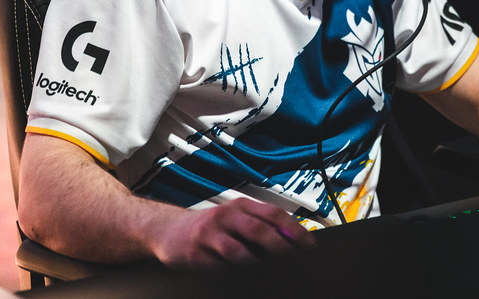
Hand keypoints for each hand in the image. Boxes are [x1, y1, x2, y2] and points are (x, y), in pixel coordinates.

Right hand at [150, 197, 316, 269]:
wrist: (168, 230)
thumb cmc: (210, 226)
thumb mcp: (236, 218)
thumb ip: (262, 225)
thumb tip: (294, 240)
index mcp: (241, 206)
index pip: (275, 215)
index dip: (295, 230)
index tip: (310, 246)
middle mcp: (226, 216)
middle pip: (259, 231)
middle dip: (281, 248)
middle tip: (294, 260)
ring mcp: (209, 234)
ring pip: (239, 251)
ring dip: (257, 263)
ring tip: (267, 269)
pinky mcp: (196, 253)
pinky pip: (220, 267)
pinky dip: (233, 272)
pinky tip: (238, 272)